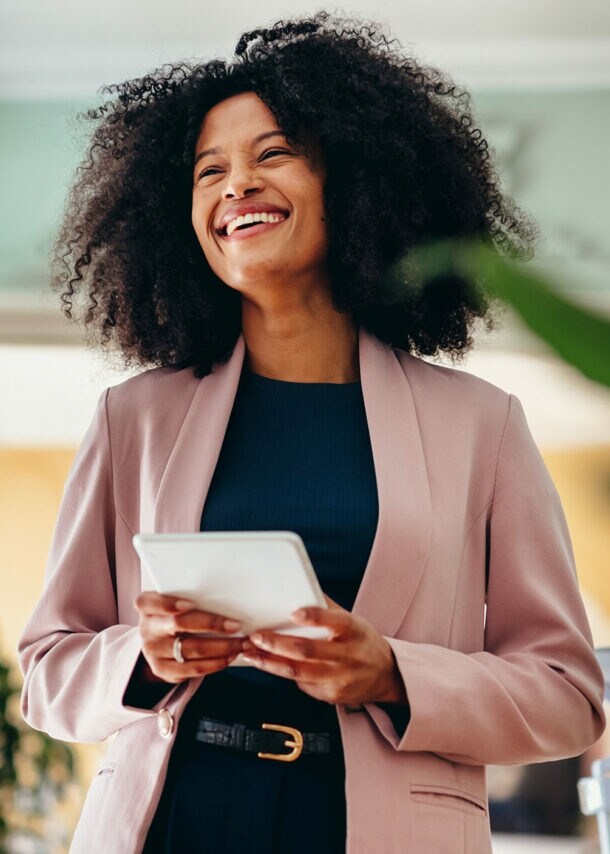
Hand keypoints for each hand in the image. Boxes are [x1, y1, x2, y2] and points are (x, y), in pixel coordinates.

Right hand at [134, 591, 244, 683]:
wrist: (156, 640)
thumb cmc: (172, 613)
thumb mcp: (171, 600)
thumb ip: (188, 594)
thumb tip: (225, 594)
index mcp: (146, 607)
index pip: (151, 603)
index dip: (169, 604)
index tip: (190, 604)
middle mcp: (147, 630)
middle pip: (178, 625)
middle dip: (211, 624)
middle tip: (235, 625)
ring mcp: (154, 653)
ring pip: (191, 650)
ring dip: (221, 648)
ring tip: (240, 643)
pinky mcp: (164, 671)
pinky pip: (193, 669)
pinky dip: (216, 663)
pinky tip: (229, 656)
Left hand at [241, 595, 406, 705]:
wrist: (386, 675)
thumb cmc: (362, 641)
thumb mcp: (353, 620)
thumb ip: (327, 608)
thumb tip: (298, 589)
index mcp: (354, 631)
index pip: (335, 621)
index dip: (314, 617)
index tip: (293, 612)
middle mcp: (348, 656)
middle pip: (308, 650)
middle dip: (277, 643)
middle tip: (256, 636)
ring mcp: (339, 679)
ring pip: (298, 672)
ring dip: (270, 663)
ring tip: (250, 653)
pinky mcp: (330, 695)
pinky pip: (301, 683)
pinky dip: (282, 672)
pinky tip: (266, 664)